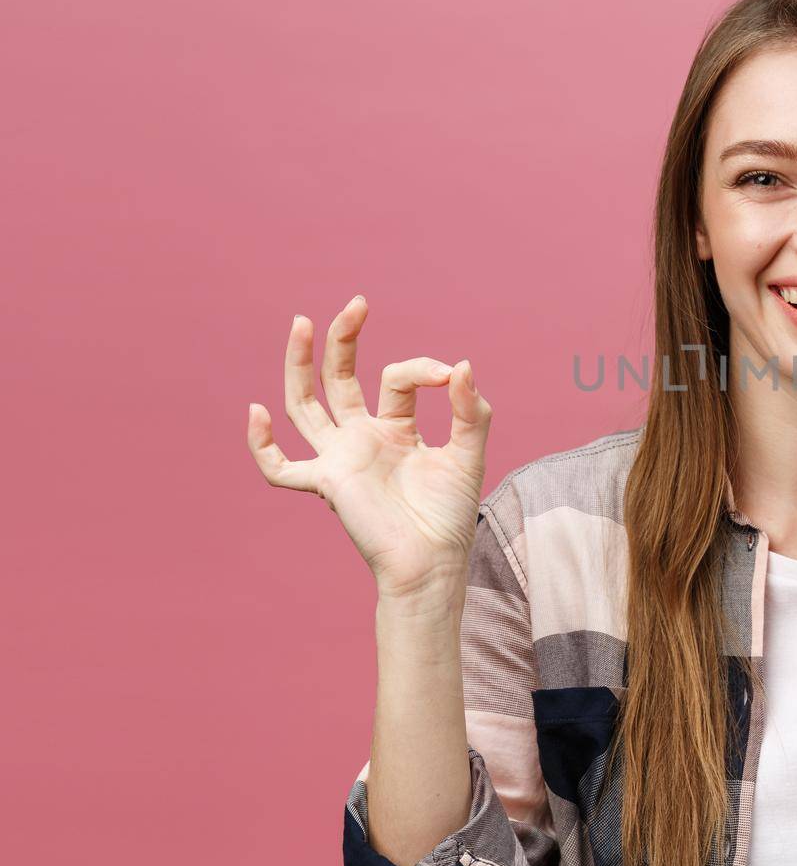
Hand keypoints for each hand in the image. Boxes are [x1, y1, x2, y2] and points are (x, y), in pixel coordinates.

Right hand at [245, 295, 492, 599]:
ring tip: (303, 322)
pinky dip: (263, 445)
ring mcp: (340, 458)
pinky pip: (282, 468)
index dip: (421, 368)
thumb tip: (463, 364)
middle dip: (343, 340)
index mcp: (395, 427)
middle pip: (339, 378)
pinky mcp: (327, 484)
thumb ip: (470, 411)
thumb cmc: (450, 514)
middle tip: (356, 304)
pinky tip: (257, 412)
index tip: (450, 374)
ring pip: (306, 405)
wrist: (433, 561)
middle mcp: (362, 437)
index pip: (397, 379)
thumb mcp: (469, 453)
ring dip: (300, 364)